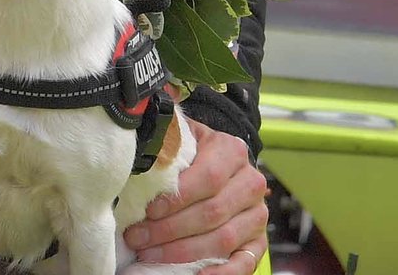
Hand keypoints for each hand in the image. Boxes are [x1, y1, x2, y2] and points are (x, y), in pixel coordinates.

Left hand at [122, 120, 268, 271]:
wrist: (220, 160)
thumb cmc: (192, 150)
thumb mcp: (181, 135)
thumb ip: (167, 143)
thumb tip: (139, 156)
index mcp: (232, 151)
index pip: (208, 178)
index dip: (177, 198)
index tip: (148, 210)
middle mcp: (251, 183)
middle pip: (211, 212)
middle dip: (169, 229)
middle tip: (138, 237)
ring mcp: (257, 215)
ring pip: (222, 239)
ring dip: (183, 252)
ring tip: (150, 253)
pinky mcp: (258, 241)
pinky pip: (244, 263)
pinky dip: (221, 274)